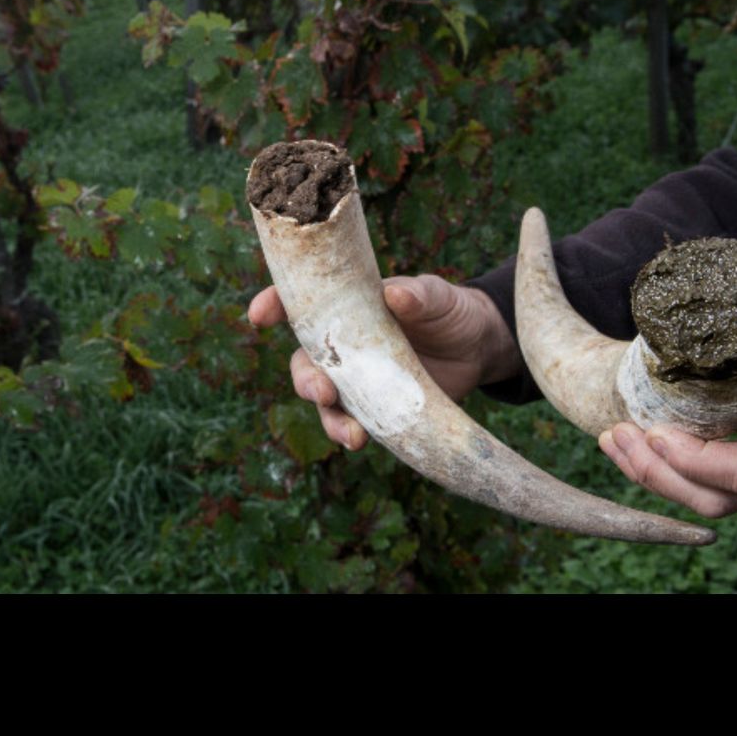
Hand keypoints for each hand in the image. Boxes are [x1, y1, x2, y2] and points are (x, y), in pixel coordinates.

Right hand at [248, 275, 522, 450]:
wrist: (476, 348)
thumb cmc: (448, 310)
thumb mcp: (436, 296)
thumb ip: (417, 294)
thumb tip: (396, 294)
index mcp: (346, 308)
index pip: (300, 304)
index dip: (274, 306)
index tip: (260, 314)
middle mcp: (342, 346)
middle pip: (304, 362)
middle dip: (305, 379)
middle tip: (322, 390)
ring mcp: (356, 380)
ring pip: (324, 401)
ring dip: (328, 417)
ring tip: (350, 433)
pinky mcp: (374, 408)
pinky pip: (351, 423)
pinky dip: (350, 434)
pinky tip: (360, 441)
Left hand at [598, 314, 736, 516]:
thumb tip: (700, 323)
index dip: (694, 459)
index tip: (656, 429)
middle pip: (715, 500)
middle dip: (655, 473)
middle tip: (615, 434)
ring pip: (711, 500)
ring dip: (655, 475)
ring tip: (615, 441)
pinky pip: (715, 486)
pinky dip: (673, 470)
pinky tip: (645, 443)